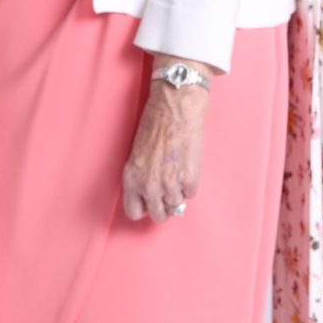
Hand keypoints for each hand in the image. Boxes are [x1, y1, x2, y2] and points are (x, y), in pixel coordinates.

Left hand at [123, 81, 206, 225]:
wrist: (175, 107)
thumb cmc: (154, 123)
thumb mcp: (137, 153)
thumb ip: (142, 176)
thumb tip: (153, 194)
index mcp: (132, 179)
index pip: (134, 212)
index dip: (144, 206)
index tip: (150, 201)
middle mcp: (149, 186)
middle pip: (158, 215)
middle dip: (163, 205)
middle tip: (167, 190)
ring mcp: (170, 184)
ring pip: (176, 206)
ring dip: (178, 193)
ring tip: (177, 171)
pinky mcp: (190, 178)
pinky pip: (191, 193)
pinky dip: (191, 183)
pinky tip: (186, 166)